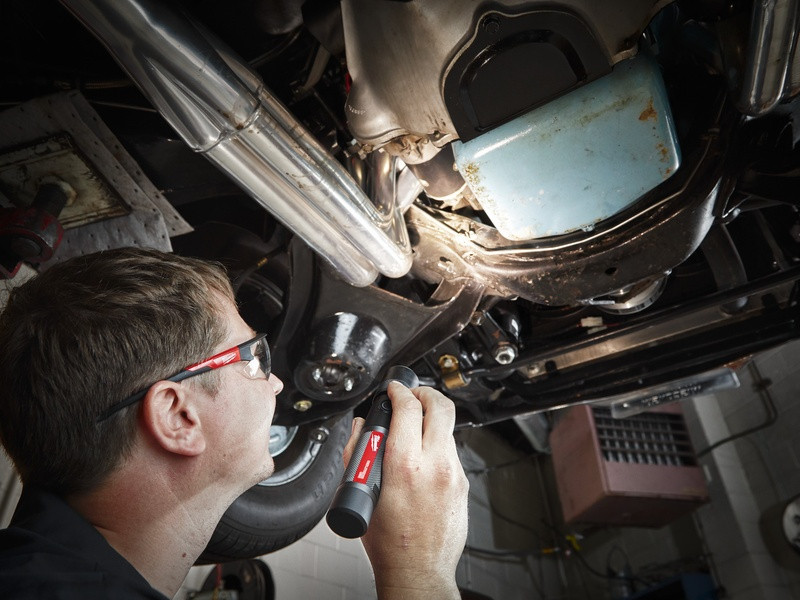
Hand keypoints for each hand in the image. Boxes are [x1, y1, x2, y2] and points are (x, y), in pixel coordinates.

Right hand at [342, 382, 467, 599]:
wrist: (418, 570)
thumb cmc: (388, 541)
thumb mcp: (361, 492)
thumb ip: (358, 452)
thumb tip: (362, 428)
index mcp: (405, 465)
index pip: (408, 408)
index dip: (399, 391)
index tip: (394, 389)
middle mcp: (435, 466)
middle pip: (440, 406)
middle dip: (425, 393)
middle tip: (412, 395)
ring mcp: (454, 475)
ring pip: (448, 429)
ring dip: (431, 421)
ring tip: (415, 428)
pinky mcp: (463, 484)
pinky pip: (451, 452)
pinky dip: (437, 445)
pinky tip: (423, 456)